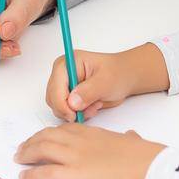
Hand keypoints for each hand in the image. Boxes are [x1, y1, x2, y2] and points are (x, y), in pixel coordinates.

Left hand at [15, 123, 164, 178]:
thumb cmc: (141, 156)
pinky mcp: (72, 174)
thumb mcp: (132, 141)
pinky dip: (31, 174)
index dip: (49, 133)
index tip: (42, 137)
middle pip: (47, 136)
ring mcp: (73, 157)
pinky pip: (45, 172)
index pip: (64, 129)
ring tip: (19, 158)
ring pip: (41, 150)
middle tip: (23, 147)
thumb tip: (131, 137)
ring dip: (27, 154)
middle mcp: (78, 141)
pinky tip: (24, 176)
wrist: (143, 166)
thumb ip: (127, 139)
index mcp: (92, 133)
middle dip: (32, 141)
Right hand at [46, 44, 168, 121]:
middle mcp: (61, 74)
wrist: (125, 77)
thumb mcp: (106, 81)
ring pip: (58, 108)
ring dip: (76, 112)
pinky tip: (92, 107)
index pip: (54, 88)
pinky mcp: (68, 97)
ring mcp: (64, 86)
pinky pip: (66, 112)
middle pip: (53, 99)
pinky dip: (79, 114)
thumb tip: (72, 103)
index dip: (62, 104)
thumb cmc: (117, 73)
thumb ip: (88, 91)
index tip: (74, 114)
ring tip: (94, 106)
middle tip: (91, 109)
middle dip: (70, 109)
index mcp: (66, 64)